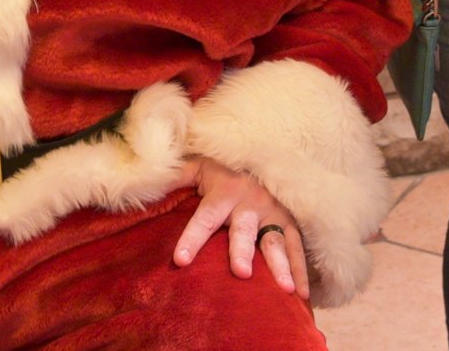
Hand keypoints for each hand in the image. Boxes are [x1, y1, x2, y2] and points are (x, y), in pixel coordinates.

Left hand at [171, 156, 308, 301]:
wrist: (263, 153)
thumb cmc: (223, 167)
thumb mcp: (198, 165)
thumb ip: (176, 176)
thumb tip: (145, 181)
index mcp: (224, 191)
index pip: (205, 217)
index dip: (192, 237)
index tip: (180, 260)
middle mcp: (250, 203)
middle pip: (244, 230)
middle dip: (242, 250)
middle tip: (242, 272)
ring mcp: (273, 213)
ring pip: (277, 240)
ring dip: (282, 265)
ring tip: (285, 289)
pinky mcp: (290, 221)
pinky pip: (298, 246)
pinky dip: (302, 270)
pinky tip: (301, 295)